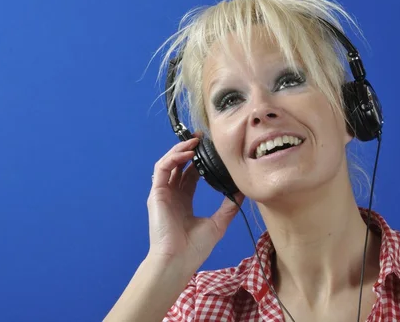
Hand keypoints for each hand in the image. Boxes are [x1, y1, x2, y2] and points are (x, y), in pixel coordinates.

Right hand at [146, 135, 244, 268]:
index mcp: (184, 201)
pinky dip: (173, 158)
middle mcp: (172, 195)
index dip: (199, 160)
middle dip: (190, 150)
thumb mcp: (218, 223)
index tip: (212, 149)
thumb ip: (229, 206)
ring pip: (169, 163)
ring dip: (180, 150)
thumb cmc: (194, 248)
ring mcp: (163, 193)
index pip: (191, 174)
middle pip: (179, 165)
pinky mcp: (156, 193)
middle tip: (203, 138)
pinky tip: (187, 153)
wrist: (178, 260)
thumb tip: (243, 190)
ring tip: (195, 141)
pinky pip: (162, 169)